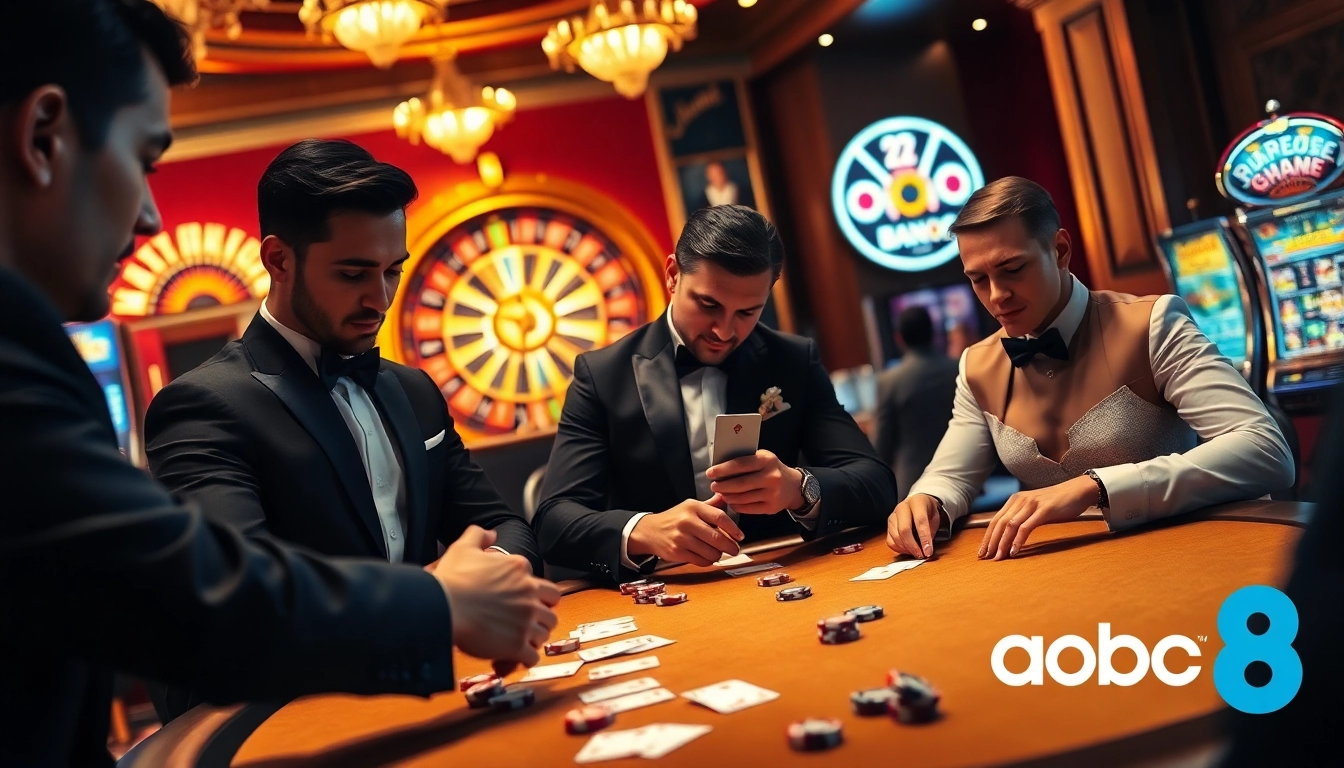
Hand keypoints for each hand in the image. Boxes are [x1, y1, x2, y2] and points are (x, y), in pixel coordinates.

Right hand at [432, 526, 560, 667]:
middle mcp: (528, 593)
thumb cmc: (451, 580)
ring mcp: (525, 619)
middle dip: (541, 617)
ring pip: (545, 632)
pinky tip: (514, 658)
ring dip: (533, 638)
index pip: (541, 584)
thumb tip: (489, 533)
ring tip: (519, 641)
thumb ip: (478, 536)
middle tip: (527, 622)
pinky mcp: (517, 644)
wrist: (441, 606)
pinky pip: (533, 656)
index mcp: (519, 569)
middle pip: (551, 609)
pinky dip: (525, 659)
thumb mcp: (463, 548)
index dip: (532, 595)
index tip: (520, 602)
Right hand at [627, 495, 744, 566]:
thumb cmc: (675, 518)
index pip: (719, 517)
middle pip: (717, 537)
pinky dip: (708, 561)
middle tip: (735, 549)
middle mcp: (687, 521)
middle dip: (730, 546)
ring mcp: (681, 538)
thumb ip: (710, 505)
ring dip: (719, 555)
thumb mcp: (691, 506)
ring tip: (719, 552)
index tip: (740, 536)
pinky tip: (707, 556)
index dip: (733, 528)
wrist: (650, 531)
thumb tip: (728, 496)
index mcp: (693, 507)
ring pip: (711, 552)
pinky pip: (701, 561)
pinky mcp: (677, 552)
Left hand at [706, 450, 803, 513]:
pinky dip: (736, 505)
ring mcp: (772, 494)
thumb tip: (720, 468)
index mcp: (767, 460)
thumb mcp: (762, 458)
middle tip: (713, 485)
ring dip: (728, 496)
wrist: (793, 487)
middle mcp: (771, 477)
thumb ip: (745, 461)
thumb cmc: (772, 470)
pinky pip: (748, 508)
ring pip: (742, 498)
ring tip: (721, 493)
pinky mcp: (771, 508)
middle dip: (722, 485)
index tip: (710, 473)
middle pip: (740, 483)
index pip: (740, 465)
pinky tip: (731, 502)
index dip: (723, 469)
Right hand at [886, 494, 940, 557]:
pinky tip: (907, 550)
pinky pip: (890, 541)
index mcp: (916, 503)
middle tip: (921, 555)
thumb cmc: (927, 512)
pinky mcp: (888, 525)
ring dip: (906, 549)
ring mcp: (893, 516)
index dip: (924, 538)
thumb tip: (926, 549)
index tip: (928, 551)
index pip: (920, 521)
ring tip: (916, 553)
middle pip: (904, 529)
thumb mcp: (935, 518)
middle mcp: (902, 508)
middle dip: (913, 546)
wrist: (918, 503)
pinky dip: (899, 549)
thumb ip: (930, 532)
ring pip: (896, 536)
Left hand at [979, 476, 1097, 559]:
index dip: (987, 537)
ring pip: (1010, 526)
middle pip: (999, 524)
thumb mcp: (1035, 509)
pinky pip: (1026, 527)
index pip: (995, 521)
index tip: (982, 552)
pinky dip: (1018, 540)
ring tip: (998, 557)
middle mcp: (1020, 500)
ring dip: (1002, 544)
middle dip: (991, 542)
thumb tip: (1009, 536)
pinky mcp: (1043, 510)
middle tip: (986, 558)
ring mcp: (1031, 504)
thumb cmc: (1057, 503)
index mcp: (1015, 500)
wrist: (1079, 490)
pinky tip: (1014, 551)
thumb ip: (1022, 518)